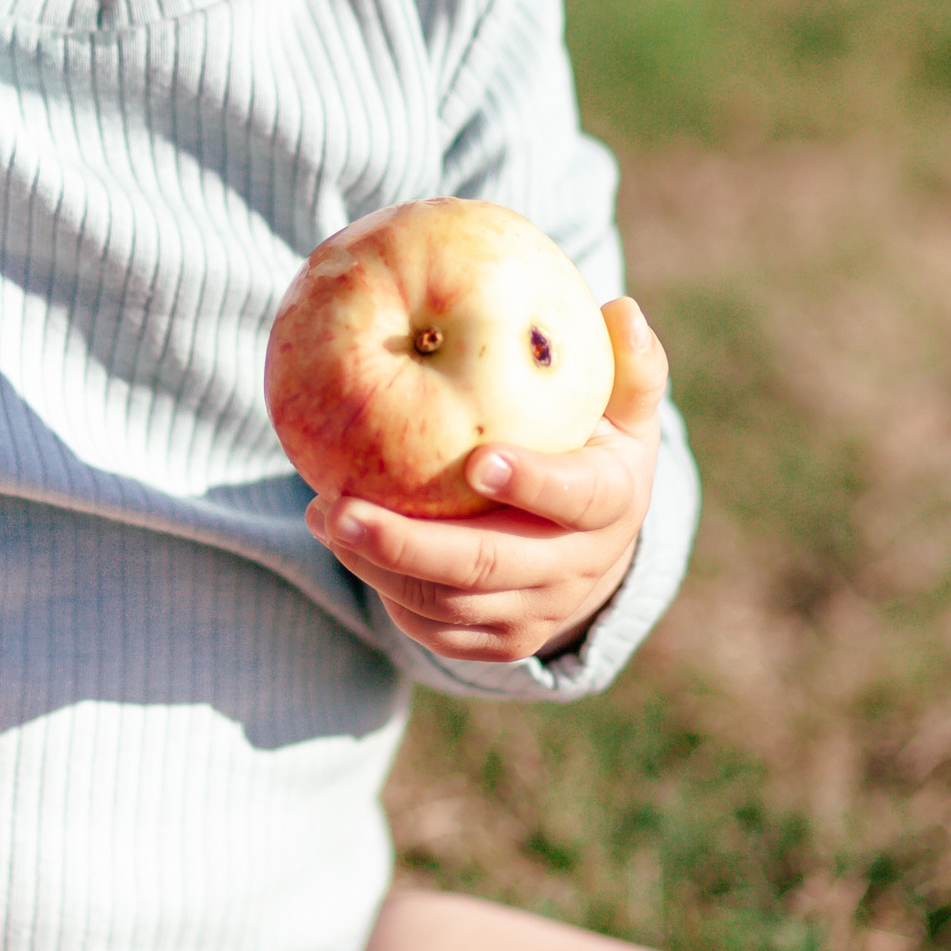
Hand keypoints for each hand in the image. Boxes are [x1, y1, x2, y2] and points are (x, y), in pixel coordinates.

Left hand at [305, 297, 668, 667]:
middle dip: (410, 545)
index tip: (479, 460)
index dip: (533, 483)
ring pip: (448, 604)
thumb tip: (623, 308)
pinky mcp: (496, 642)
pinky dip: (381, 589)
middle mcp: (577, 569)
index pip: (578, 498)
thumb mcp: (623, 409)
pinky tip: (338, 539)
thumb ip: (627, 364)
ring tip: (322, 513)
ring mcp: (535, 613)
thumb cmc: (596, 447)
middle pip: (489, 567)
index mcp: (613, 504)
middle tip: (341, 508)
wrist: (591, 544)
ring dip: (378, 565)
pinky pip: (430, 627)